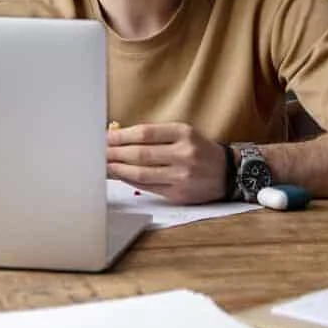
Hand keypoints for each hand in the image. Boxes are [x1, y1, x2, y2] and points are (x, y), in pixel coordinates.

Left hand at [106, 123, 226, 204]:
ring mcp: (181, 176)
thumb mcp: (184, 133)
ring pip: (142, 173)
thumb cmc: (200, 150)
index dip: (121, 136)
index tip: (106, 137)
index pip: (145, 133)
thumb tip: (120, 137)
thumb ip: (156, 135)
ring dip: (119, 169)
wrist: (227, 172)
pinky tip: (121, 176)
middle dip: (115, 153)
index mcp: (184, 134)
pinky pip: (148, 187)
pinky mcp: (179, 194)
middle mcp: (183, 154)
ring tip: (106, 165)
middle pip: (140, 154)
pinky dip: (131, 181)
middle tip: (99, 152)